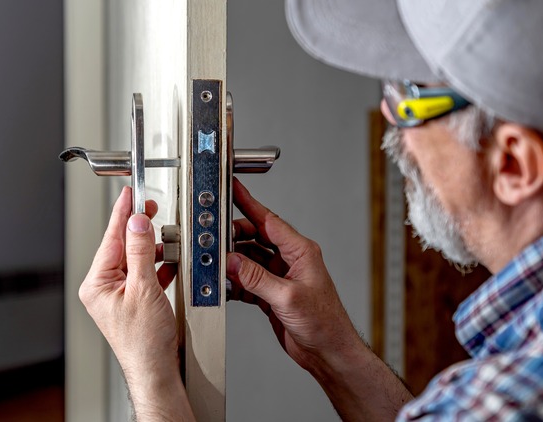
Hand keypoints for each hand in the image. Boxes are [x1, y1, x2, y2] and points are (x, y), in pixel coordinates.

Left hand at [79, 186, 192, 420]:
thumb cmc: (144, 341)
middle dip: (139, 229)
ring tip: (165, 239)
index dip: (122, 214)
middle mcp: (103, 288)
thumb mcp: (144, 288)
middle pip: (122, 246)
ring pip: (135, 259)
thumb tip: (138, 223)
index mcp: (96, 284)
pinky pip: (143, 274)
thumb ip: (141, 251)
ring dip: (152, 249)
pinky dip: (157, 266)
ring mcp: (117, 295)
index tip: (129, 195)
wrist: (156, 369)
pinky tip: (168, 261)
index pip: (111, 238)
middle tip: (150, 210)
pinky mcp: (132, 301)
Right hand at [227, 179, 411, 420]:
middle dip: (233, 237)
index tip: (233, 190)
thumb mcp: (288, 297)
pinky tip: (226, 285)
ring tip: (217, 263)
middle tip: (214, 238)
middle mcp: (290, 260)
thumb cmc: (324, 323)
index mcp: (300, 251)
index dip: (249, 203)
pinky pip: (248, 280)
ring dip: (233, 262)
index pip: (269, 221)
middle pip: (254, 238)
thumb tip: (233, 261)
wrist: (328, 351)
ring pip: (249, 259)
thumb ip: (257, 278)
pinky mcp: (271, 294)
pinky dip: (235, 282)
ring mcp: (280, 277)